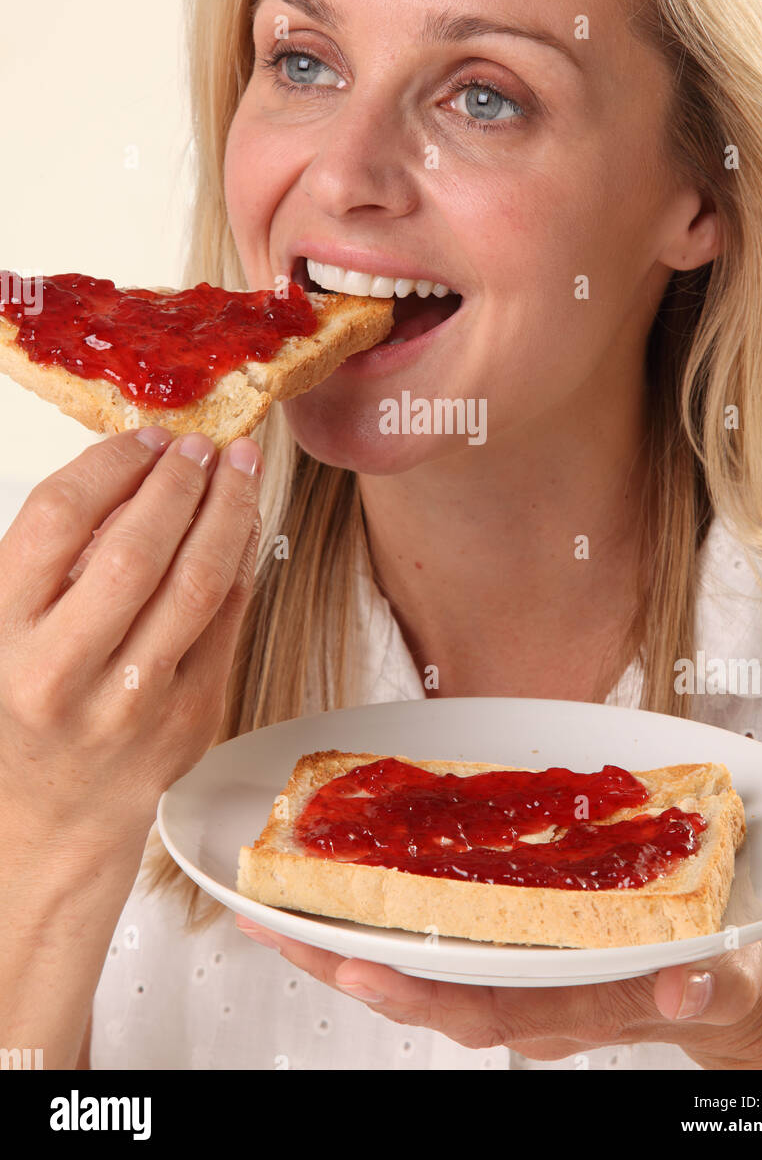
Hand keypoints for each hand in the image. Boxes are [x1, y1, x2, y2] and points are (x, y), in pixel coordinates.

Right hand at [0, 427, 261, 849]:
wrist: (50, 816)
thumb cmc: (27, 705)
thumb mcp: (7, 627)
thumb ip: (53, 559)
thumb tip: (136, 473)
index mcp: (5, 633)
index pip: (57, 518)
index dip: (110, 463)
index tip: (145, 439)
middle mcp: (63, 670)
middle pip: (136, 548)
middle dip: (180, 482)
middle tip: (202, 446)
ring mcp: (132, 701)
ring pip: (198, 583)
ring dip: (227, 512)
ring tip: (238, 468)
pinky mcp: (189, 719)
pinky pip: (228, 621)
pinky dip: (242, 562)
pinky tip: (244, 526)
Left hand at [235, 918, 761, 1066]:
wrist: (725, 977)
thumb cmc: (720, 974)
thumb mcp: (725, 976)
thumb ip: (705, 984)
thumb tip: (685, 986)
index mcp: (571, 1006)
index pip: (483, 1009)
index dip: (417, 992)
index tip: (356, 966)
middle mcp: (530, 993)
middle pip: (425, 986)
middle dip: (345, 961)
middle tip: (273, 926)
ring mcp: (518, 967)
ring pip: (420, 959)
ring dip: (347, 933)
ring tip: (278, 904)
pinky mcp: (516, 935)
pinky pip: (442, 929)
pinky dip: (390, 907)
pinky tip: (349, 874)